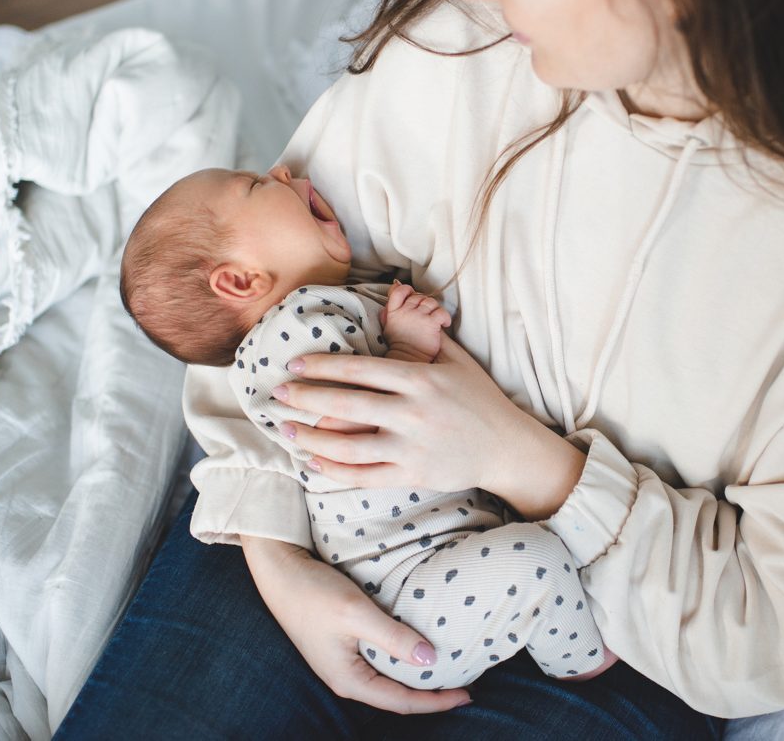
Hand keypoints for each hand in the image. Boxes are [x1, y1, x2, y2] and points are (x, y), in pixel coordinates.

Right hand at [242, 536, 470, 713]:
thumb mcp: (357, 613)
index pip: (402, 702)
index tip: (468, 694)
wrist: (280, 571)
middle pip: (396, 696)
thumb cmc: (314, 593)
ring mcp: (343, 663)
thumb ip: (393, 637)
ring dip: (417, 678)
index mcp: (348, 680)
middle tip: (466, 685)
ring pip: (389, 680)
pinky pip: (380, 663)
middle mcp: (346, 679)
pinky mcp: (343, 646)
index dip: (436, 701)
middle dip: (430, 694)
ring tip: (447, 670)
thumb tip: (430, 659)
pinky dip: (402, 661)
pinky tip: (417, 649)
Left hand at [270, 335, 585, 518]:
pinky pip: (363, 475)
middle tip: (276, 394)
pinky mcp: (412, 474)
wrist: (507, 447)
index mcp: (420, 380)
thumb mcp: (457, 360)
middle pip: (345, 404)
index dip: (322, 367)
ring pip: (347, 445)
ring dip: (310, 438)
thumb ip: (425, 339)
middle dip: (305, 398)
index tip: (295, 365)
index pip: (360, 370)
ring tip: (285, 429)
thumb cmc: (480, 399)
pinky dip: (333, 470)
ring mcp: (410, 447)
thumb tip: (395, 308)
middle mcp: (412, 413)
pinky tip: (312, 462)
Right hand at [379, 281, 451, 361]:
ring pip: (430, 301)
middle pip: (418, 296)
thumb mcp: (388, 327)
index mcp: (393, 312)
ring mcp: (419, 317)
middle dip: (423, 302)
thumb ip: (388, 312)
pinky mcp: (431, 323)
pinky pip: (440, 311)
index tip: (411, 294)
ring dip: (434, 308)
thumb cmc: (400, 345)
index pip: (398, 291)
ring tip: (434, 319)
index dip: (406, 289)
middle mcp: (405, 312)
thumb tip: (390, 297)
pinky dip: (445, 317)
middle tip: (426, 313)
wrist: (408, 359)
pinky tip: (443, 324)